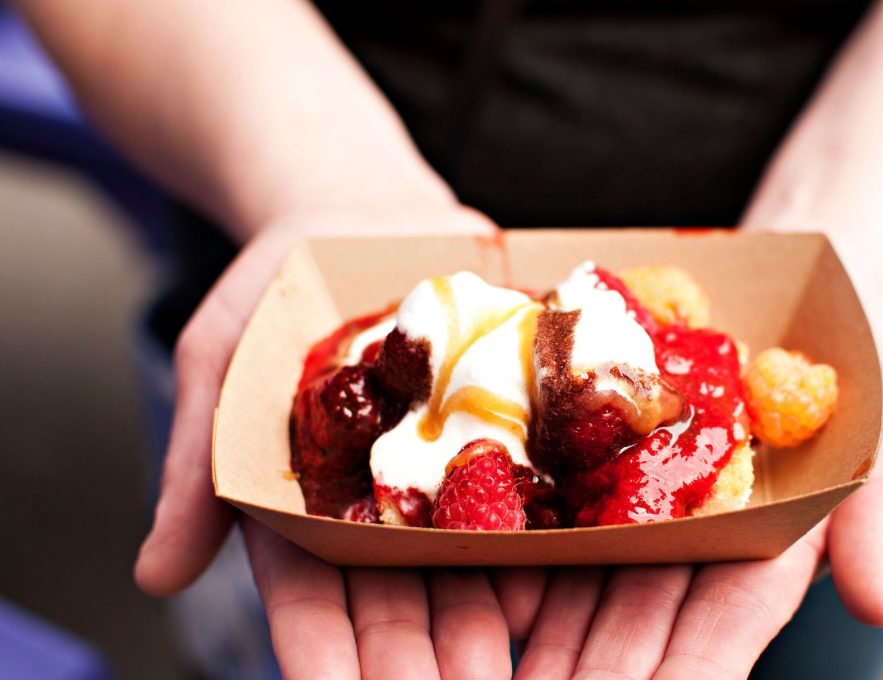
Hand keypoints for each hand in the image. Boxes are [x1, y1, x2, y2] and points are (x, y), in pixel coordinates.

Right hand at [133, 205, 532, 677]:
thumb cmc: (276, 291)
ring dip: (502, 615)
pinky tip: (586, 572)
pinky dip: (563, 528)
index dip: (325, 651)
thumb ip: (196, 465)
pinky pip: (546, 482)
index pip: (312, 598)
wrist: (363, 215)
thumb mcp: (218, 362)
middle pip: (410, 598)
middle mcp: (393, 506)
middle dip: (429, 654)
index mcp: (315, 508)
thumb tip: (153, 576)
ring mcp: (461, 470)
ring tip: (523, 657)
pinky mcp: (519, 428)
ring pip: (483, 560)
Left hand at [508, 287, 882, 678]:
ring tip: (478, 661)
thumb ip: (878, 508)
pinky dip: (504, 530)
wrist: (805, 280)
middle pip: (633, 618)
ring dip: (533, 621)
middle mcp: (688, 539)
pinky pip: (543, 493)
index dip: (694, 666)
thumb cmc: (870, 350)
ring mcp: (633, 498)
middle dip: (592, 663)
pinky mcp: (591, 450)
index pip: (726, 626)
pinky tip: (460, 559)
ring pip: (577, 572)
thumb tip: (879, 605)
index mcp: (765, 550)